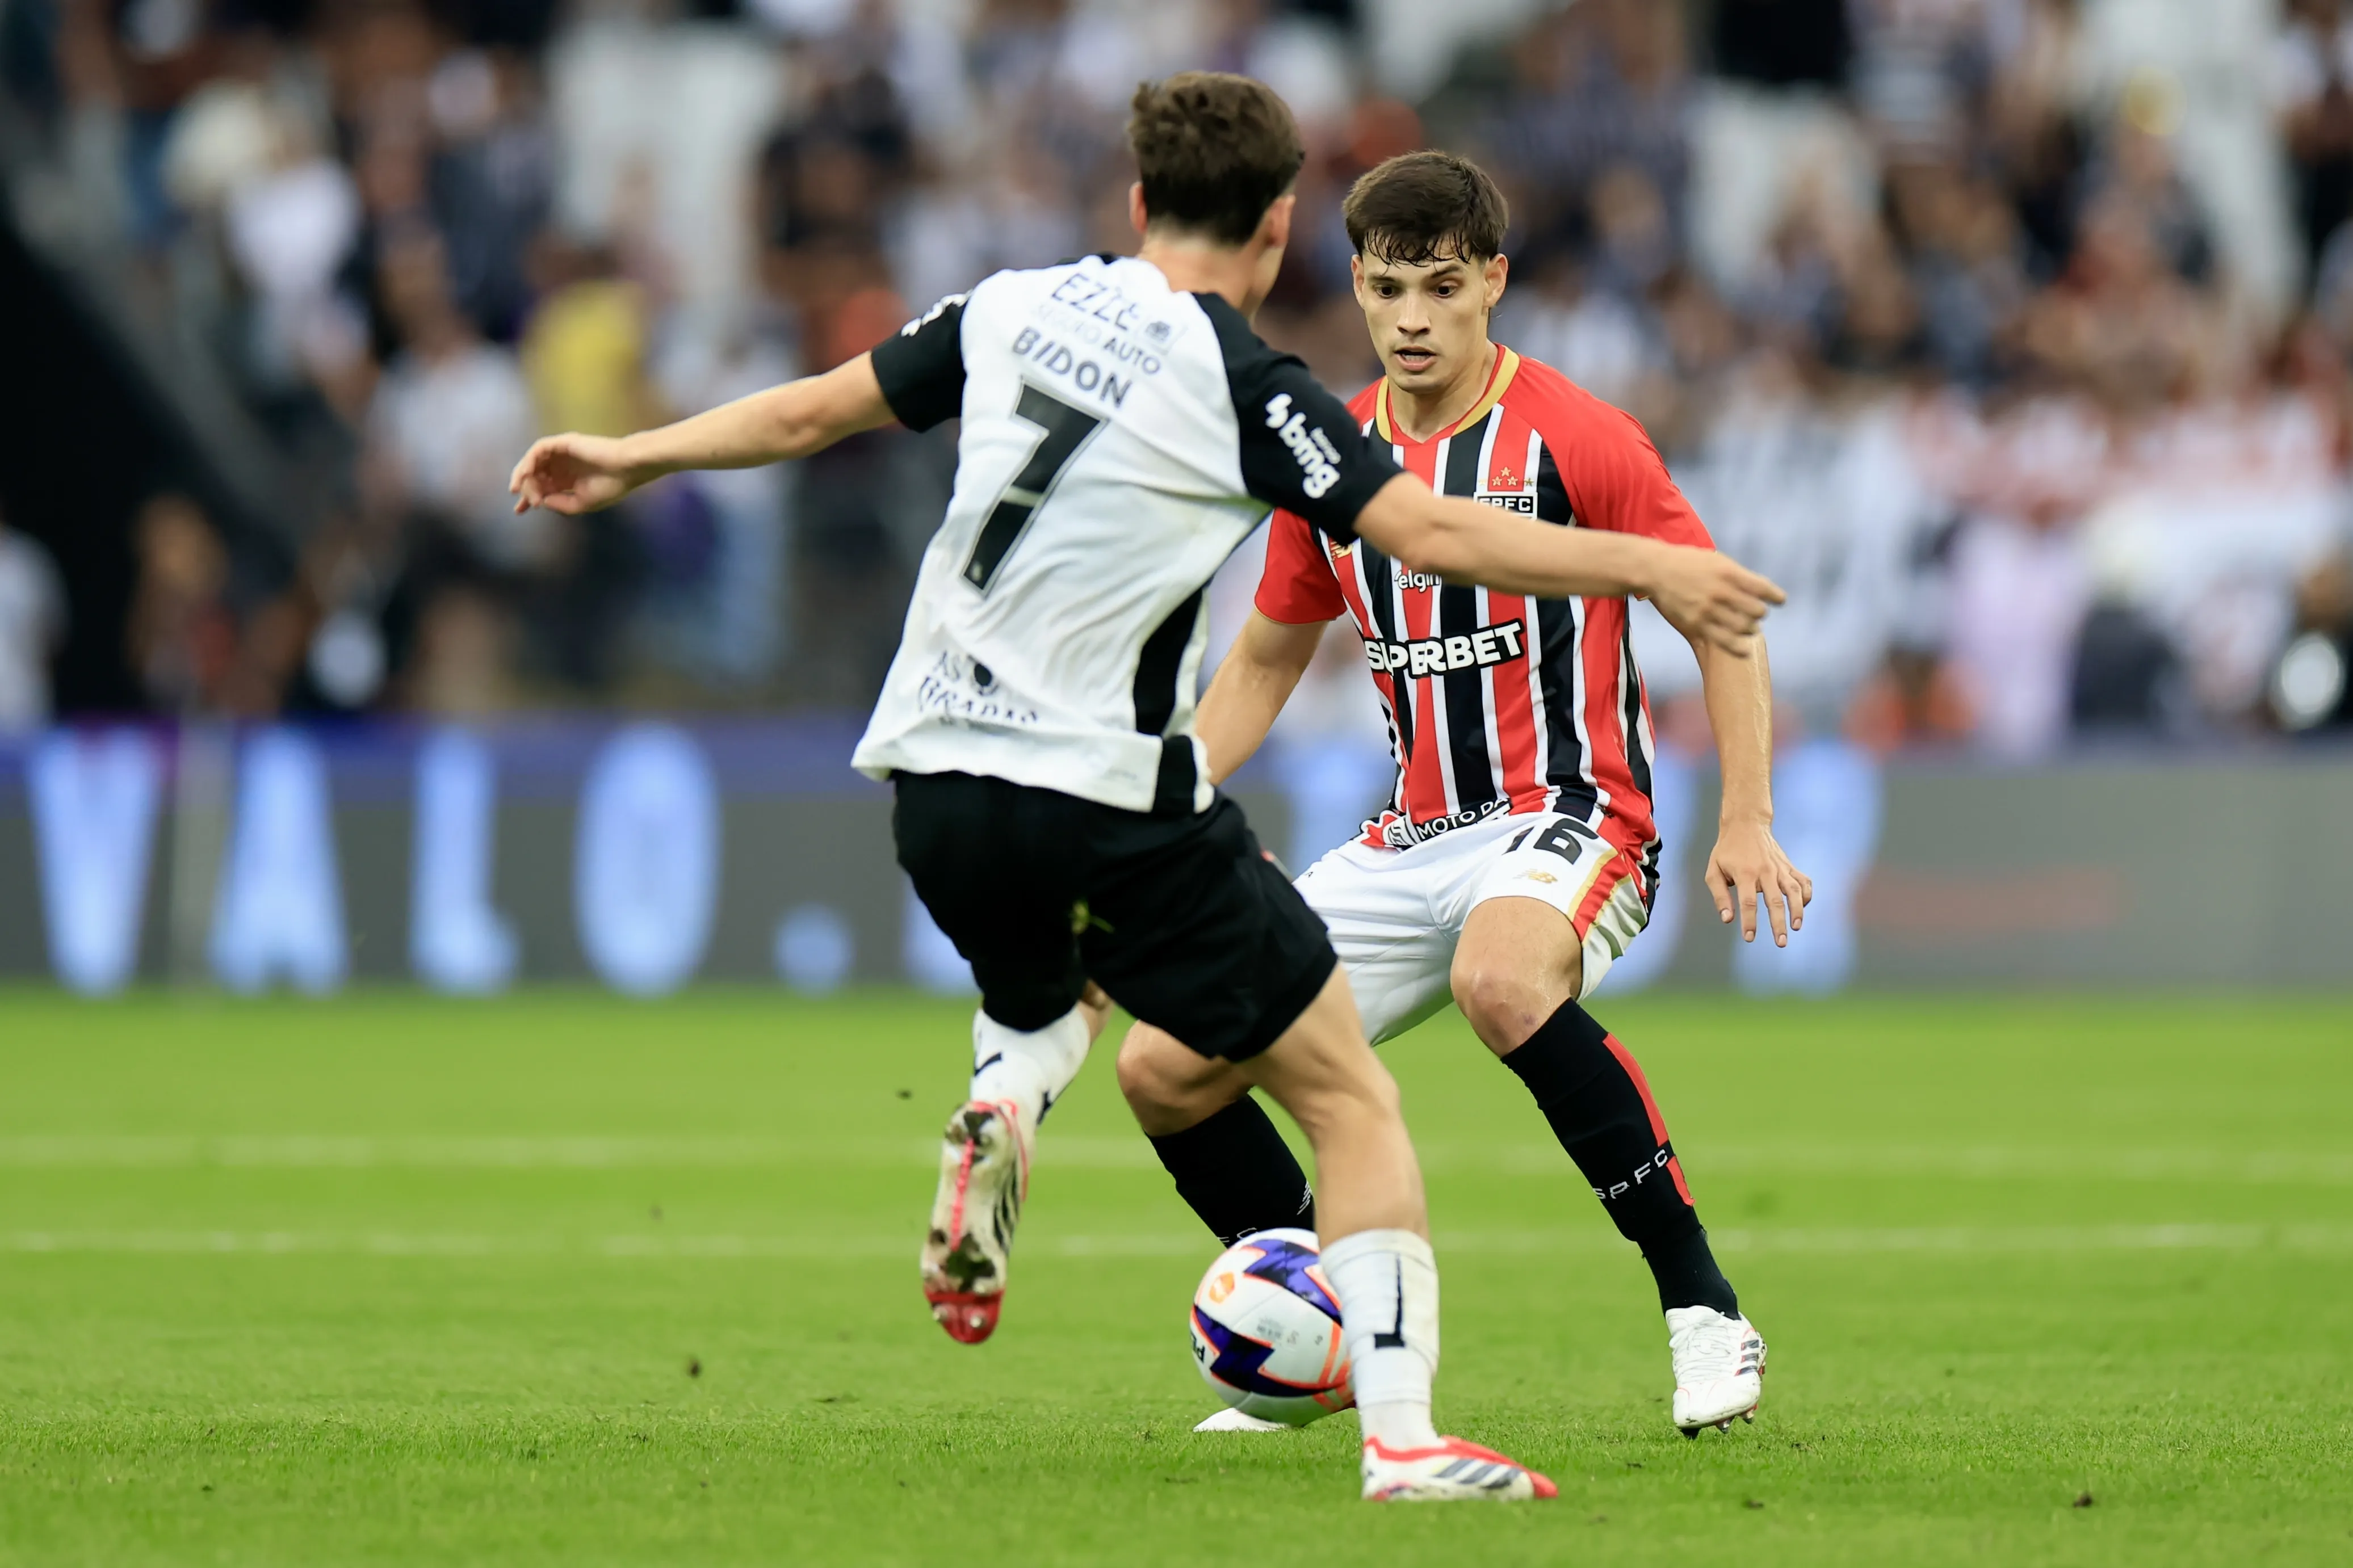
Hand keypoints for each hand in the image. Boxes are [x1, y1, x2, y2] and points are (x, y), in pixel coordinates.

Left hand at [508, 433, 648, 515]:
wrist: (627, 468)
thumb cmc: (610, 486)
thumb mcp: (582, 503)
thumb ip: (560, 504)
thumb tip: (541, 501)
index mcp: (568, 480)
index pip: (543, 487)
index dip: (529, 498)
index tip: (519, 511)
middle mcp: (562, 466)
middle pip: (535, 475)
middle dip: (526, 489)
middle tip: (527, 503)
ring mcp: (562, 454)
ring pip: (533, 461)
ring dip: (523, 475)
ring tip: (520, 488)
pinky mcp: (563, 443)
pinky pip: (539, 449)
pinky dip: (530, 460)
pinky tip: (527, 473)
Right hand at [1645, 546, 1784, 656]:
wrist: (1656, 570)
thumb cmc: (1688, 563)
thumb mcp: (1717, 561)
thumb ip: (1739, 576)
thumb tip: (1762, 592)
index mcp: (1729, 573)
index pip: (1763, 588)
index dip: (1776, 597)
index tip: (1780, 601)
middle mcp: (1721, 591)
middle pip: (1757, 611)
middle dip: (1759, 613)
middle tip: (1755, 613)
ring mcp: (1708, 610)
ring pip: (1743, 627)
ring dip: (1750, 628)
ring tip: (1747, 627)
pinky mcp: (1696, 624)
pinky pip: (1724, 642)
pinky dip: (1739, 647)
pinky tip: (1744, 648)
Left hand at [1706, 818, 1811, 945]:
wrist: (1746, 824)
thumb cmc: (1727, 851)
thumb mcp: (1714, 871)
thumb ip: (1720, 896)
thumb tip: (1727, 920)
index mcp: (1744, 873)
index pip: (1747, 902)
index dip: (1749, 922)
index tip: (1749, 938)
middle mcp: (1765, 871)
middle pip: (1775, 901)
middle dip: (1778, 924)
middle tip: (1780, 943)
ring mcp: (1780, 868)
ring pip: (1794, 891)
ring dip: (1797, 911)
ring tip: (1796, 927)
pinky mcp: (1789, 866)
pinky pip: (1803, 881)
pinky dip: (1807, 895)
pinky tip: (1803, 908)